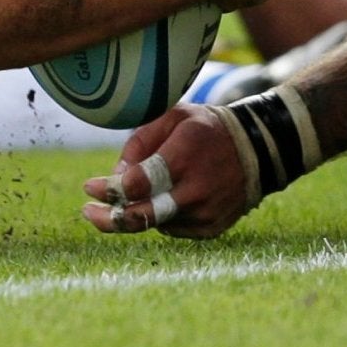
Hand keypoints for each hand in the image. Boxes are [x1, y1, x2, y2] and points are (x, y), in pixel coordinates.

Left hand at [82, 103, 257, 239]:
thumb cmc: (205, 129)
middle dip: (110, 219)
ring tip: (130, 196)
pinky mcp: (211, 229)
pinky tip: (165, 198)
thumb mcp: (173, 117)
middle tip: (89, 213)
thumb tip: (116, 177)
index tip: (89, 186)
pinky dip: (160, 216)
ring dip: (137, 213)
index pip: (138, 183)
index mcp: (184, 156)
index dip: (109, 189)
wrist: (258, 150)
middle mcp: (196, 190)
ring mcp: (205, 214)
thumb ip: (139, 142)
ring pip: (155, 223)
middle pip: (143, 216)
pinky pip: (173, 228)